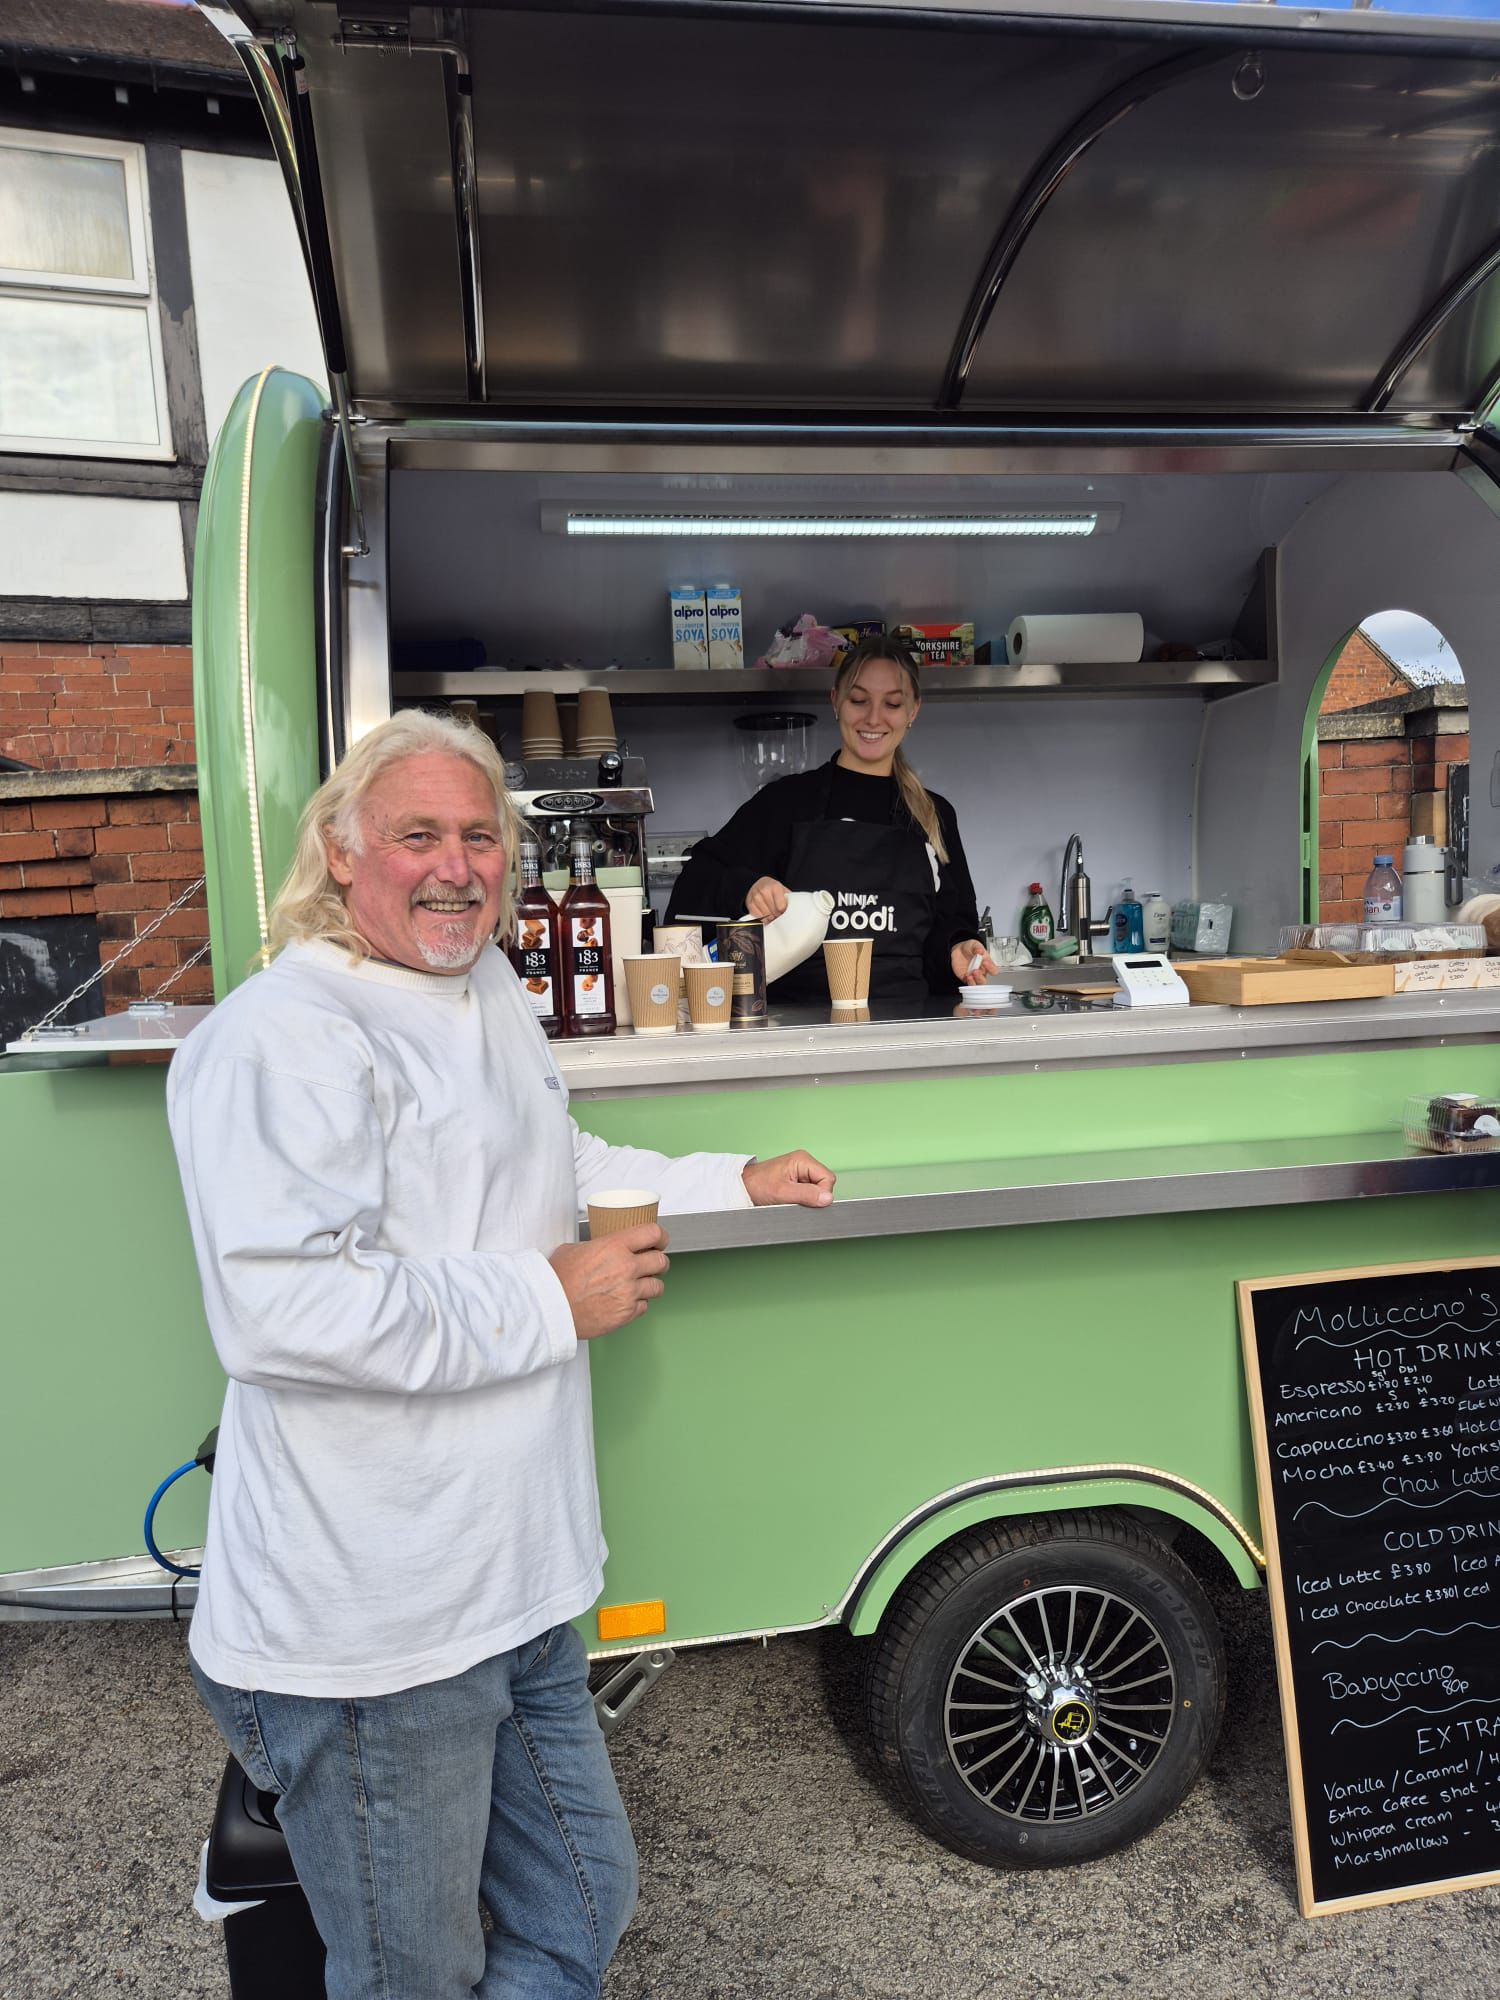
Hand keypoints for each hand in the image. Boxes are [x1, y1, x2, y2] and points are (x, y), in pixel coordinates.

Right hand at [549, 1225, 669, 1340]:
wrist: (551, 1308)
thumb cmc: (556, 1279)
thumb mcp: (574, 1249)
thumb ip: (596, 1247)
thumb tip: (601, 1247)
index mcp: (615, 1246)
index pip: (653, 1233)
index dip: (660, 1236)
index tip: (659, 1240)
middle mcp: (627, 1267)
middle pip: (662, 1261)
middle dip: (659, 1262)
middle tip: (653, 1265)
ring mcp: (629, 1291)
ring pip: (658, 1286)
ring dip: (650, 1285)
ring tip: (639, 1286)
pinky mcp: (626, 1313)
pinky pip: (644, 1307)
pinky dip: (637, 1304)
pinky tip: (625, 1301)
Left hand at [742, 1151, 835, 1207]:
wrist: (743, 1187)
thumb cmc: (757, 1185)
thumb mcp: (782, 1192)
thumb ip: (807, 1195)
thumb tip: (827, 1198)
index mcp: (803, 1160)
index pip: (828, 1178)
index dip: (821, 1193)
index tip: (808, 1201)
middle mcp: (804, 1163)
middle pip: (824, 1184)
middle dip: (813, 1196)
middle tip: (796, 1200)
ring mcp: (801, 1171)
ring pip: (817, 1189)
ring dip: (807, 1198)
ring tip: (790, 1199)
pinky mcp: (797, 1179)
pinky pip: (809, 1191)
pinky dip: (803, 1198)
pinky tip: (791, 1199)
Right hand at [746, 876, 789, 921]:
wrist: (760, 884)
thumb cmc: (774, 889)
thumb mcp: (783, 890)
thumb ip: (788, 899)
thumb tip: (793, 912)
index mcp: (775, 886)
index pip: (781, 907)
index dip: (784, 912)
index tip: (784, 912)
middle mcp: (764, 890)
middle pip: (773, 912)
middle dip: (777, 915)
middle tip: (778, 915)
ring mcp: (755, 897)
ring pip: (765, 915)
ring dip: (770, 918)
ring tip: (773, 916)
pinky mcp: (749, 903)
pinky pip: (757, 917)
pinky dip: (762, 919)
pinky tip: (766, 917)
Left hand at [952, 940, 997, 985]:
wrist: (958, 949)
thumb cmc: (970, 948)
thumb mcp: (974, 944)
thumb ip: (977, 947)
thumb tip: (980, 951)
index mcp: (987, 964)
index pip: (993, 970)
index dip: (991, 968)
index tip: (985, 962)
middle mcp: (981, 972)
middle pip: (984, 980)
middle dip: (980, 976)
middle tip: (976, 970)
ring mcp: (973, 976)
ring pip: (977, 984)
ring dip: (974, 981)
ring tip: (971, 974)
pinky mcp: (965, 978)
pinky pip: (968, 983)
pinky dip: (968, 981)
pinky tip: (966, 976)